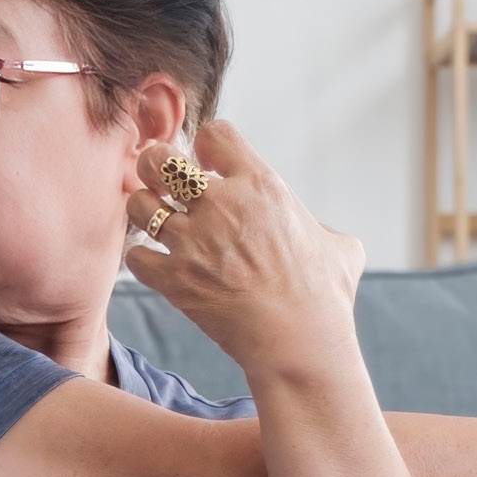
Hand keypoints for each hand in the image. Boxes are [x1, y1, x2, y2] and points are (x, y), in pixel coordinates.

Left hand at [121, 120, 364, 368]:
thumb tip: (319, 237)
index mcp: (261, 187)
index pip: (216, 134)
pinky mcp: (175, 280)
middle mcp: (222, 206)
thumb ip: (319, 230)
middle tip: (163, 185)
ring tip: (159, 225)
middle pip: (160, 159)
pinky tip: (159, 266)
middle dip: (155, 166)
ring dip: (145, 213)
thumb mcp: (340, 249)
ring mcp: (193, 242)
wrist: (300, 343)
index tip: (210, 166)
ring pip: (139, 205)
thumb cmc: (325, 298)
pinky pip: (136, 257)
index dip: (207, 146)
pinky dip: (143, 261)